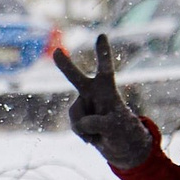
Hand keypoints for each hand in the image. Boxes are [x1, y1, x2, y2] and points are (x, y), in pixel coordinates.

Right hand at [53, 36, 152, 170]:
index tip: (101, 36)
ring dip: (85, 127)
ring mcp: (84, 104)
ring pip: (76, 115)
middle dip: (66, 66)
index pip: (106, 69)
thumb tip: (81, 124)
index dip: (103, 54)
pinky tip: (92, 137)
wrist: (117, 143)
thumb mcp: (116, 127)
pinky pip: (75, 126)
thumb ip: (98, 123)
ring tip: (99, 133)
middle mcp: (93, 92)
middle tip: (57, 52)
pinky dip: (83, 134)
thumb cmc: (122, 130)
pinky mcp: (78, 117)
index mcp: (108, 89)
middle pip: (77, 78)